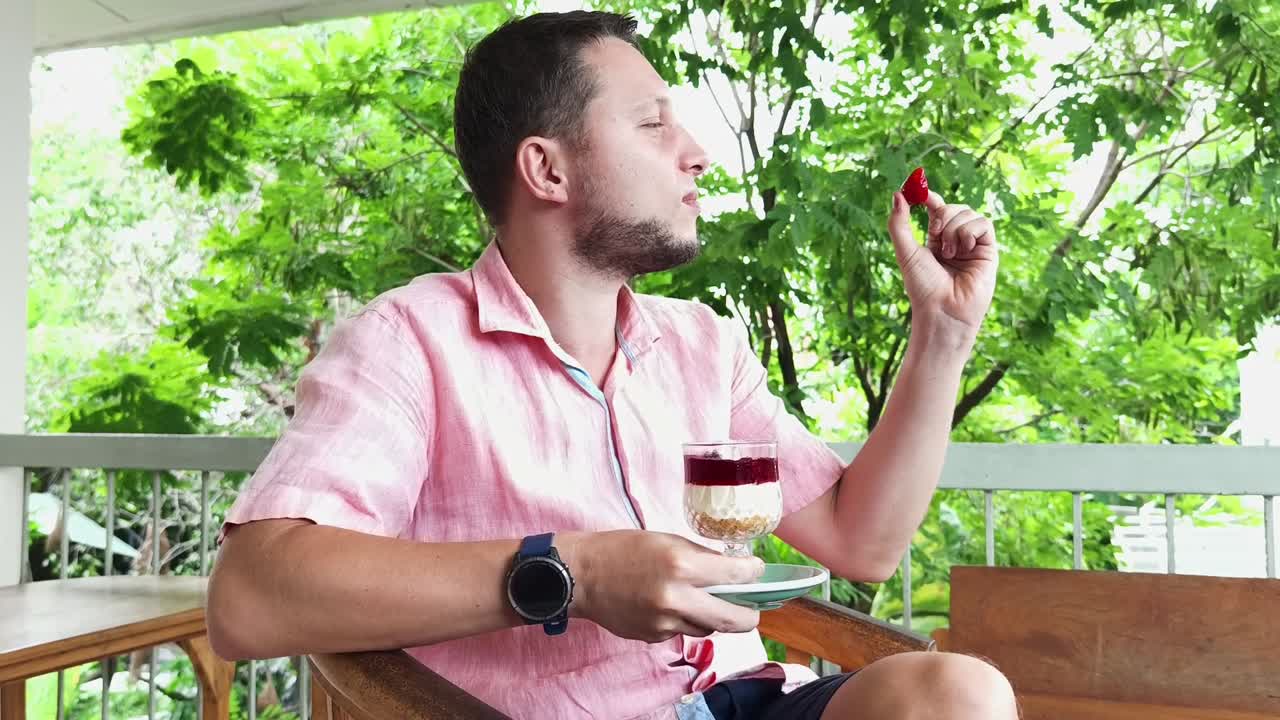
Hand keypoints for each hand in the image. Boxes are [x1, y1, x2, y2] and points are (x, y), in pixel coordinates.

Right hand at [560, 530, 763, 642]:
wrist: (579, 576)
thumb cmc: (621, 549)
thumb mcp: (665, 540)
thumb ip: (699, 556)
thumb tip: (729, 568)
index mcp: (681, 565)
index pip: (735, 575)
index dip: (753, 574)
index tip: (757, 572)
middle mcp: (676, 598)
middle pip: (731, 619)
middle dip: (749, 616)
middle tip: (752, 611)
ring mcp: (664, 622)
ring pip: (707, 628)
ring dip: (712, 617)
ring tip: (702, 601)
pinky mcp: (653, 637)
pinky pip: (681, 631)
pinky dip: (683, 620)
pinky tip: (667, 605)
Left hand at [887, 190, 998, 343]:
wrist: (942, 310)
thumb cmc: (922, 286)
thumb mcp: (906, 251)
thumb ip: (899, 223)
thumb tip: (897, 193)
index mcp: (936, 240)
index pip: (937, 208)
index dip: (930, 197)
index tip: (920, 190)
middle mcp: (956, 240)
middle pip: (953, 207)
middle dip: (942, 214)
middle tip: (934, 231)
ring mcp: (973, 245)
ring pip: (968, 213)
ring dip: (953, 228)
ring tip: (947, 253)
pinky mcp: (989, 250)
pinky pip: (983, 223)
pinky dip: (968, 232)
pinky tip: (962, 250)